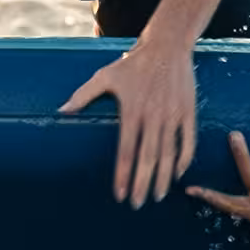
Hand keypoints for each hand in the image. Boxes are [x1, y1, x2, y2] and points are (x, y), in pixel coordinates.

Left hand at [60, 37, 196, 206]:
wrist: (167, 46)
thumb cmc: (133, 64)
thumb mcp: (105, 76)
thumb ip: (82, 95)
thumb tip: (61, 111)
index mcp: (132, 111)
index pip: (126, 151)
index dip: (122, 174)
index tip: (119, 194)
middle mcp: (153, 116)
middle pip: (148, 158)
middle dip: (142, 183)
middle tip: (137, 203)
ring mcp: (172, 115)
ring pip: (168, 154)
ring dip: (163, 177)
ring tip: (158, 196)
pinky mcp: (188, 112)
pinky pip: (188, 141)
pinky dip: (184, 159)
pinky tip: (178, 174)